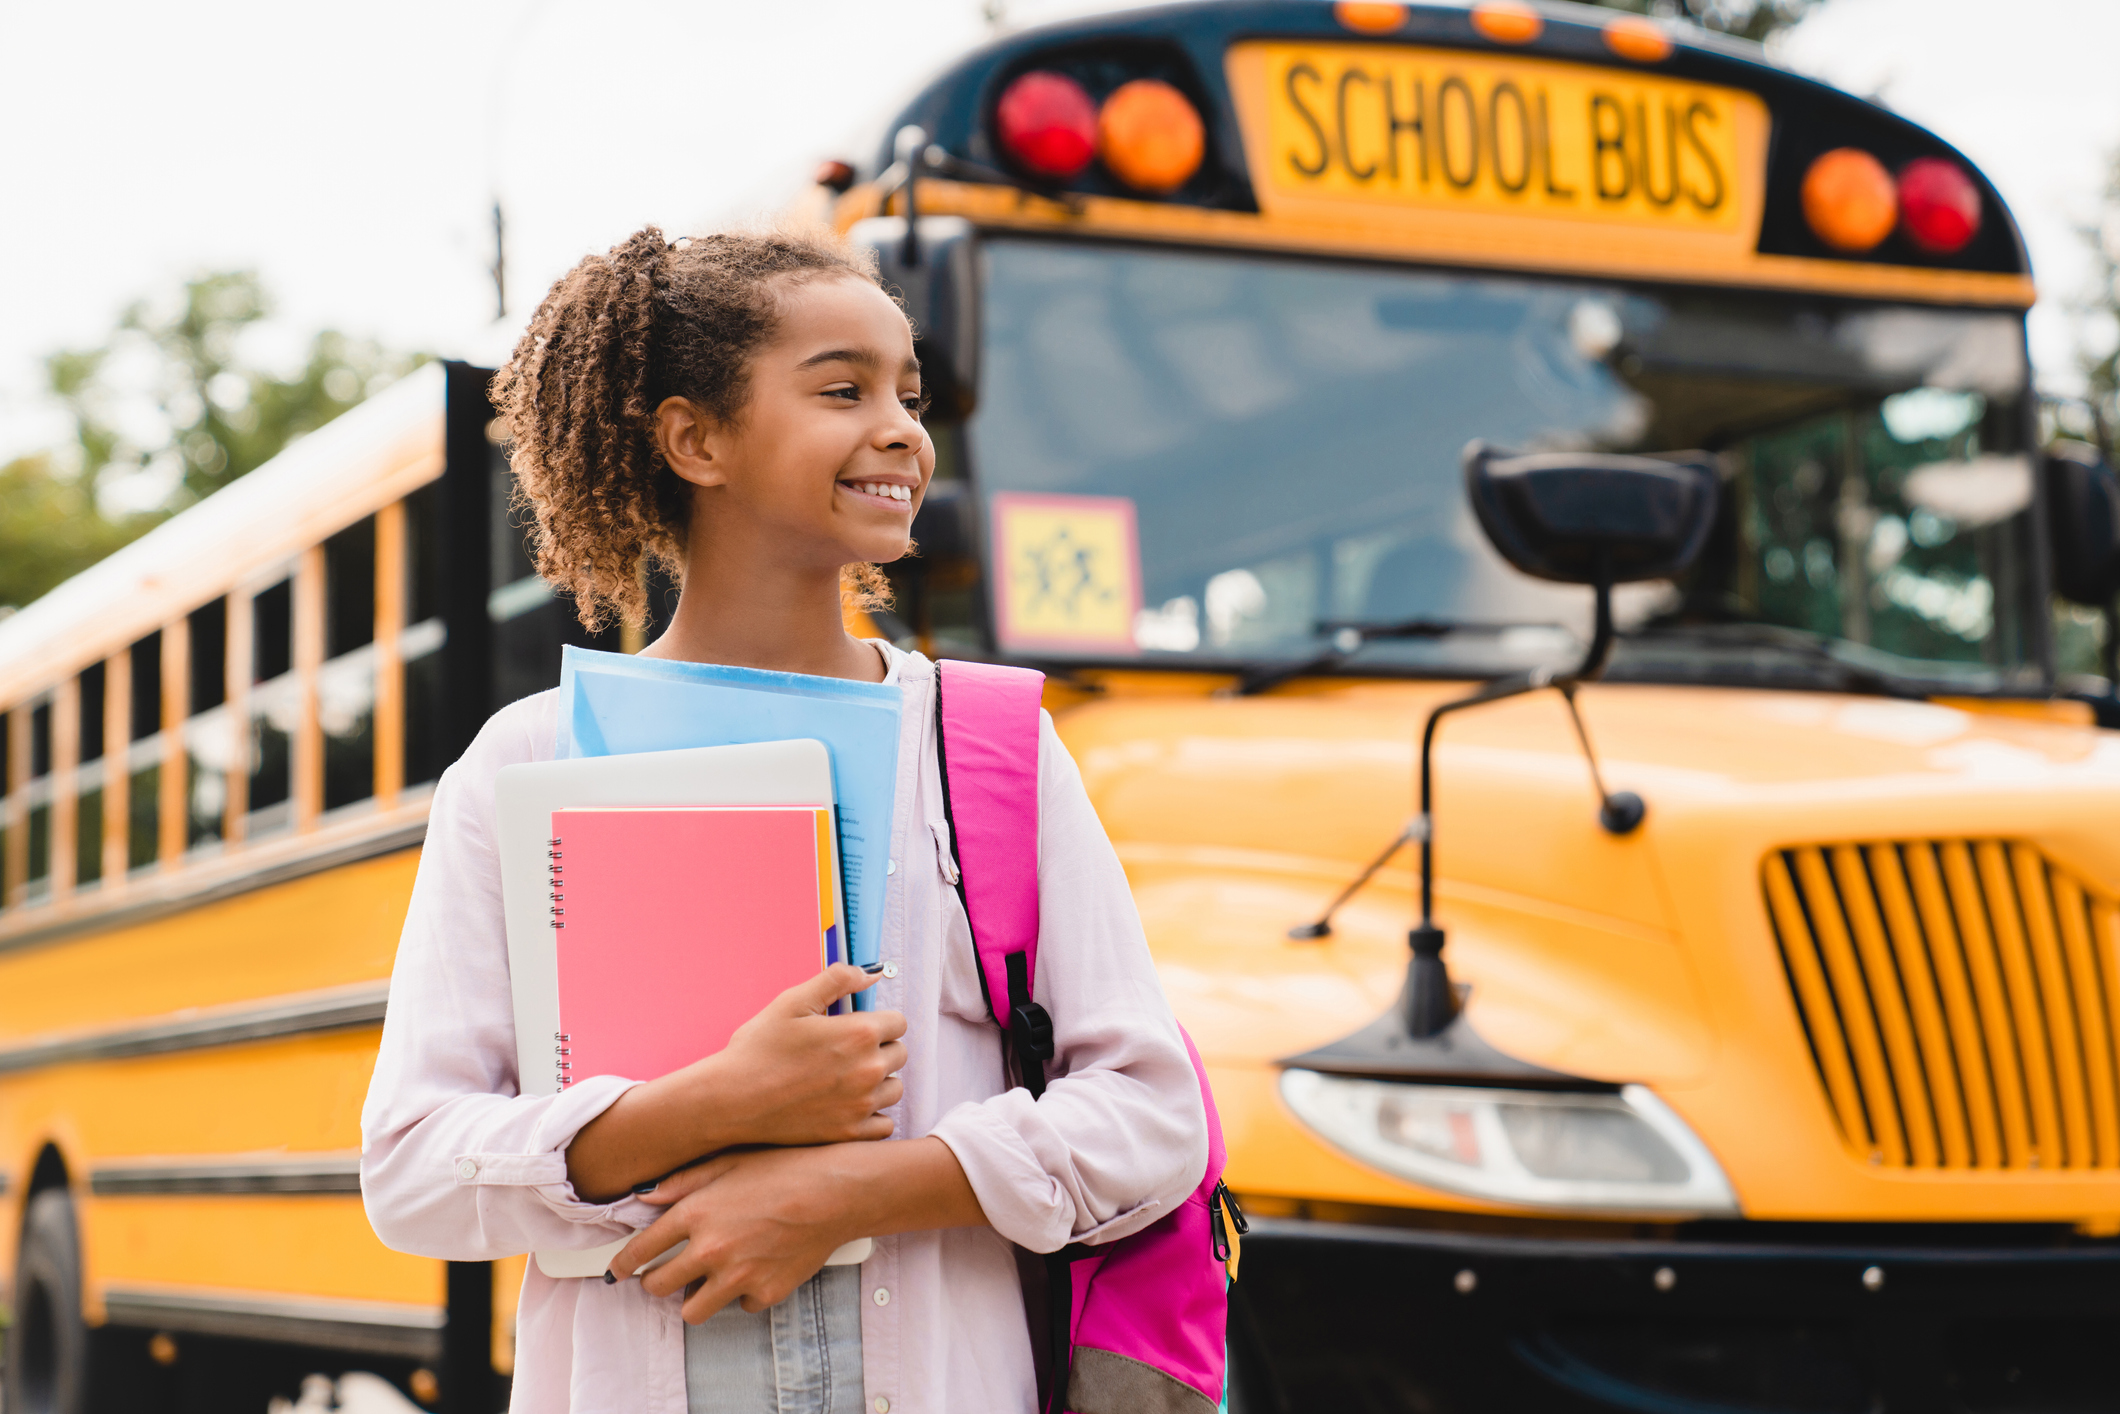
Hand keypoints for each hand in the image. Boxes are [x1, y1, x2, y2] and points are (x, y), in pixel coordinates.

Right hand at [564, 965, 903, 1200]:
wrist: (731, 1100)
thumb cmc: (758, 1050)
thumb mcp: (792, 1002)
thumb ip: (837, 980)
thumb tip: (869, 974)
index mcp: (859, 1034)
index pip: (899, 1023)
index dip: (878, 1022)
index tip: (856, 1028)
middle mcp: (867, 1070)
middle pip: (899, 1054)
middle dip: (879, 1049)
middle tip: (845, 1053)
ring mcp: (861, 1105)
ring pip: (894, 1088)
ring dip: (879, 1082)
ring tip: (845, 1078)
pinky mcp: (850, 1133)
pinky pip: (884, 1123)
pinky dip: (872, 1114)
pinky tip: (847, 1105)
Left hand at [611, 1136, 987, 1322]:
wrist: (836, 1192)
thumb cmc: (786, 1167)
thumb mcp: (730, 1160)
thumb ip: (684, 1181)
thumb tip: (647, 1196)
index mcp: (696, 1213)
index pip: (640, 1249)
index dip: (623, 1263)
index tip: (619, 1270)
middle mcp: (711, 1249)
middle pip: (658, 1287)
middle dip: (656, 1281)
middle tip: (665, 1274)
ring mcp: (738, 1276)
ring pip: (692, 1311)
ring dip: (694, 1297)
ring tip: (706, 1280)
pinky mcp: (765, 1293)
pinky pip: (740, 1305)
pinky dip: (743, 1293)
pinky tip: (754, 1270)